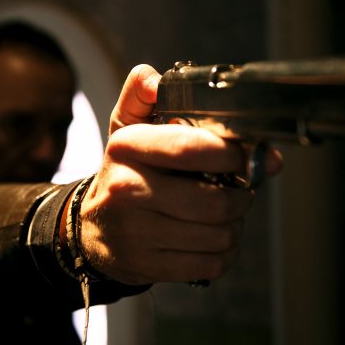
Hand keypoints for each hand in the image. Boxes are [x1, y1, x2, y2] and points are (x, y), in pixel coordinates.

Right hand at [79, 65, 281, 285]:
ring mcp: (136, 233)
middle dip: (242, 196)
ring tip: (226, 214)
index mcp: (127, 148)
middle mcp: (128, 190)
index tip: (253, 156)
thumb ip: (142, 94)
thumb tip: (155, 79)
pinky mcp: (146, 265)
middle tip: (241, 189)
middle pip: (215, 202)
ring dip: (235, 225)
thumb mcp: (125, 127)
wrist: (90, 230)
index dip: (234, 154)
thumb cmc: (123, 172)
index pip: (191, 148)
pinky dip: (225, 253)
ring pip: (218, 235)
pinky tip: (214, 239)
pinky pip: (209, 264)